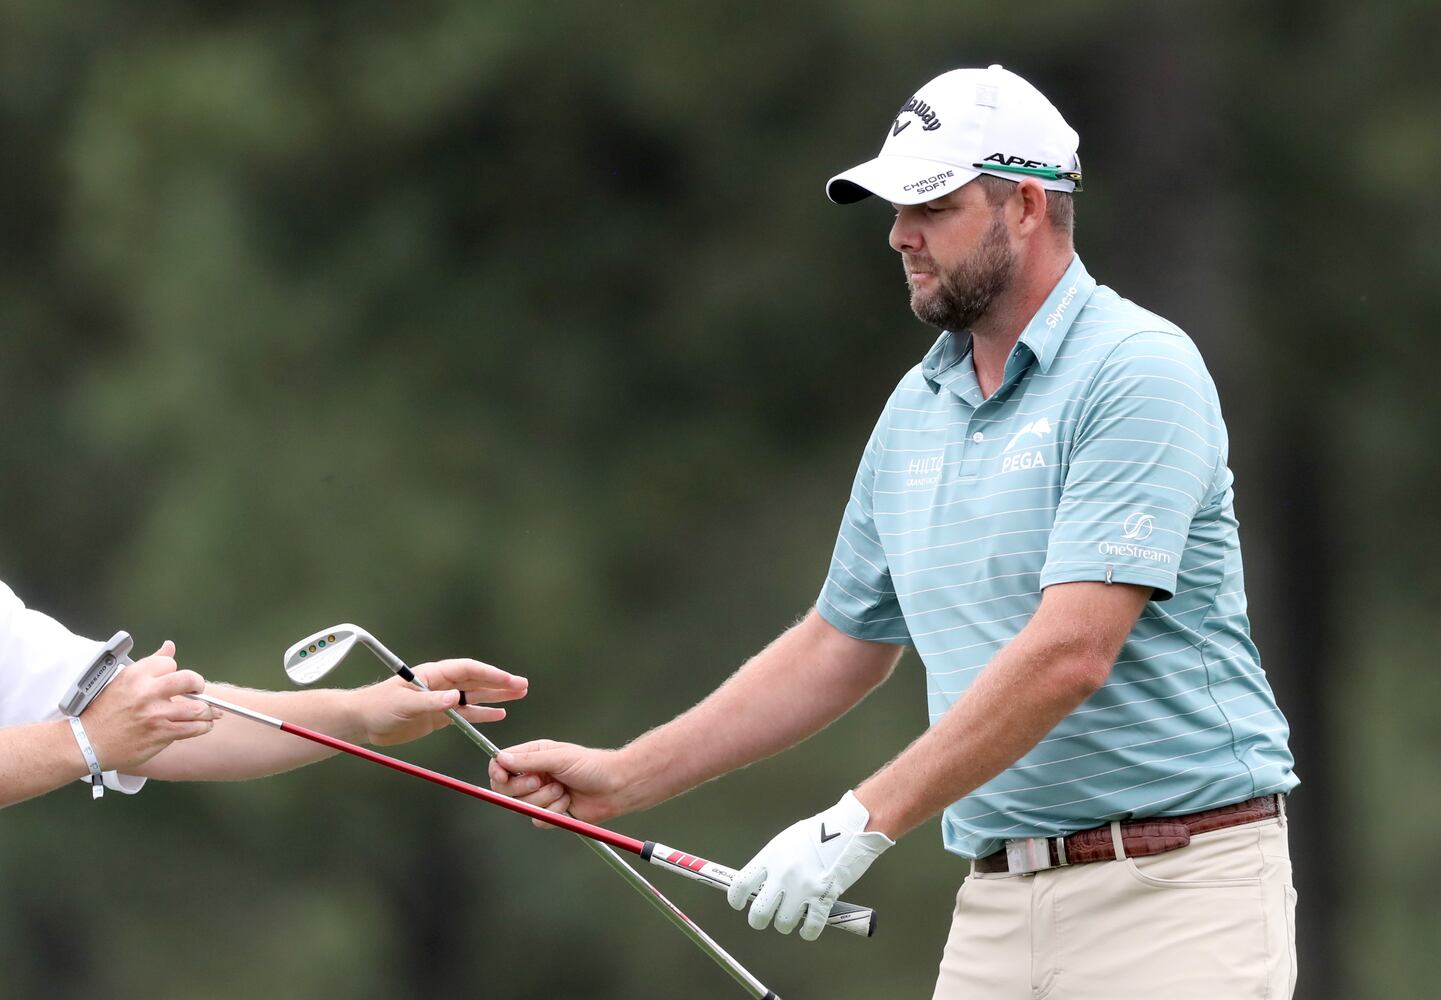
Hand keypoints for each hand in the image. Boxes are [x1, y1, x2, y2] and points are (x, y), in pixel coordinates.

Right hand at [83, 641, 220, 772]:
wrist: (87, 742)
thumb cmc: (104, 712)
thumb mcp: (123, 680)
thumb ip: (151, 663)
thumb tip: (169, 646)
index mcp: (136, 675)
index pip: (171, 663)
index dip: (175, 671)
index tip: (175, 680)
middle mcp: (147, 692)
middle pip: (190, 680)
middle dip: (199, 685)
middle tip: (198, 691)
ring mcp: (155, 714)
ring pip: (197, 708)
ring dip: (207, 710)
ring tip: (208, 712)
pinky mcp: (160, 734)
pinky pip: (192, 729)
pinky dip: (202, 727)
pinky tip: (202, 725)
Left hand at [354, 659, 527, 745]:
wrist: (363, 722)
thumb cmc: (378, 706)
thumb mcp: (404, 703)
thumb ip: (431, 701)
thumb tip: (456, 699)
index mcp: (434, 674)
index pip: (467, 670)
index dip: (488, 673)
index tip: (507, 679)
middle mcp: (442, 685)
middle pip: (476, 681)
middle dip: (500, 682)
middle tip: (523, 685)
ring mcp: (442, 701)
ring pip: (475, 697)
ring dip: (496, 696)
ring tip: (519, 694)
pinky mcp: (440, 717)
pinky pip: (466, 715)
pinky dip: (483, 714)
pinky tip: (499, 714)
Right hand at [489, 740, 632, 825]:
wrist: (615, 787)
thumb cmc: (593, 766)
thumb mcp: (559, 757)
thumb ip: (529, 760)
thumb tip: (501, 759)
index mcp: (534, 756)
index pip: (501, 764)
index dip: (498, 772)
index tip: (503, 776)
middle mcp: (535, 775)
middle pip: (505, 788)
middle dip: (523, 787)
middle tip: (541, 780)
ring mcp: (541, 795)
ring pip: (522, 806)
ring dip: (544, 799)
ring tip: (563, 790)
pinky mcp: (551, 813)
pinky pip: (538, 820)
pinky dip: (554, 812)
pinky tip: (568, 802)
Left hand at [727, 790, 893, 940]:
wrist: (850, 827)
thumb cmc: (818, 832)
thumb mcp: (786, 842)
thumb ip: (772, 863)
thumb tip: (759, 884)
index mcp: (771, 857)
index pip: (742, 884)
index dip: (736, 899)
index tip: (739, 904)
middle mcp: (783, 874)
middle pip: (758, 912)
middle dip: (758, 920)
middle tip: (764, 918)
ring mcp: (803, 887)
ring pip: (783, 923)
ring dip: (785, 924)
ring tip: (791, 917)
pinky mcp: (824, 897)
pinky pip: (810, 928)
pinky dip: (808, 932)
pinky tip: (808, 928)